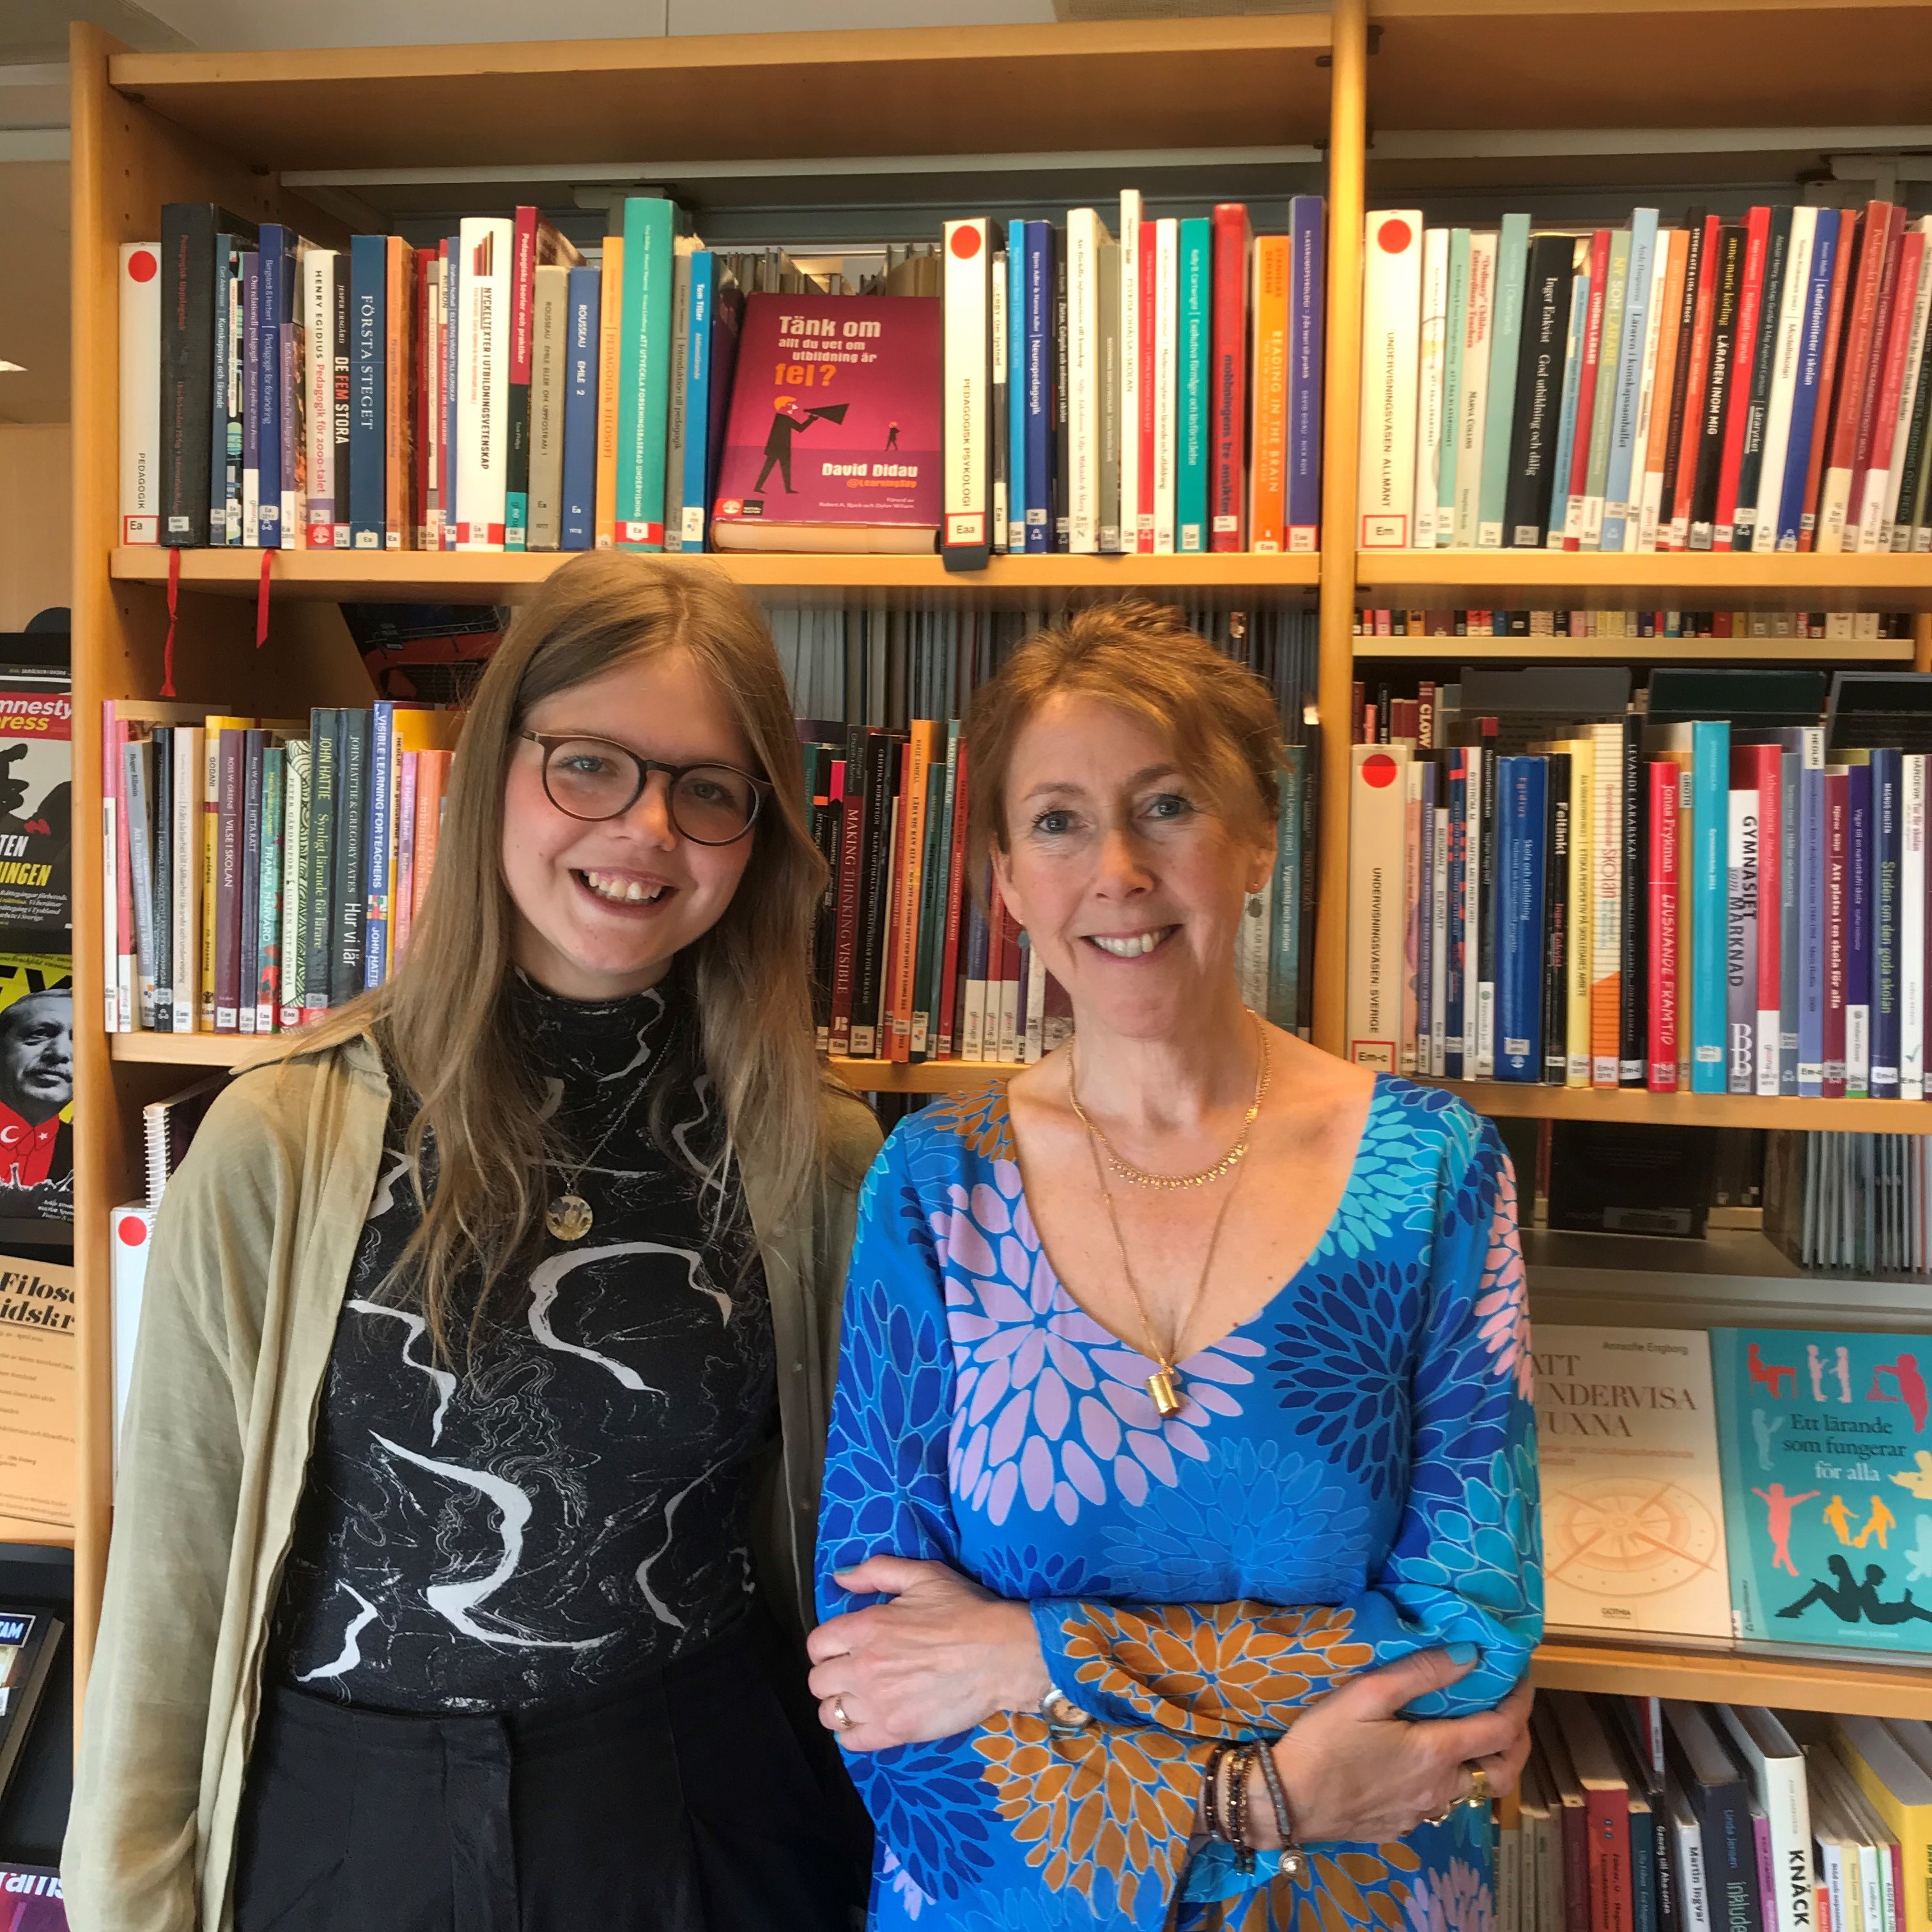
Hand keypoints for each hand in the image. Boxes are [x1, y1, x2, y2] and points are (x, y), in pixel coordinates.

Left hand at [807, 1556, 1052, 1752]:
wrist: (1003, 1654)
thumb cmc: (966, 1610)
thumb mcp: (923, 1575)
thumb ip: (877, 1571)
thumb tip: (840, 1577)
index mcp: (866, 1627)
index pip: (816, 1645)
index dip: (827, 1647)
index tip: (843, 1648)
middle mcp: (863, 1666)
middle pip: (817, 1683)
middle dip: (832, 1676)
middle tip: (854, 1673)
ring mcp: (878, 1703)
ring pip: (830, 1714)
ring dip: (841, 1706)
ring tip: (861, 1699)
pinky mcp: (895, 1731)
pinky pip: (851, 1741)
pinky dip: (853, 1733)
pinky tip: (870, 1720)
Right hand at [1250, 1652, 1534, 1845]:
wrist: (1288, 1801)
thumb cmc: (1325, 1742)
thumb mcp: (1366, 1695)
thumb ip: (1419, 1673)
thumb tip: (1469, 1653)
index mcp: (1437, 1752)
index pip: (1502, 1729)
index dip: (1520, 1701)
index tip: (1520, 1676)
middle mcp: (1441, 1788)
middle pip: (1502, 1772)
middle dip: (1516, 1742)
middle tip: (1508, 1713)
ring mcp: (1423, 1813)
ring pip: (1471, 1790)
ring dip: (1481, 1763)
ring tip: (1467, 1733)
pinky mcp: (1402, 1826)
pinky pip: (1440, 1804)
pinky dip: (1448, 1780)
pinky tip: (1423, 1763)